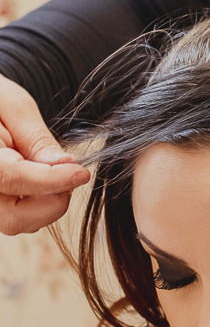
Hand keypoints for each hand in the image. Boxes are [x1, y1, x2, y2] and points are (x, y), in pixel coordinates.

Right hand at [0, 76, 89, 234]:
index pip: (14, 179)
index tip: (81, 173)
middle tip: (69, 172)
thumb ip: (36, 139)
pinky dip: (34, 202)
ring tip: (44, 166)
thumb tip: (64, 165)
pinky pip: (16, 216)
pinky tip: (36, 176)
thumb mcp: (12, 105)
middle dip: (51, 200)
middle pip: (14, 218)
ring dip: (44, 202)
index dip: (53, 179)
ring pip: (18, 222)